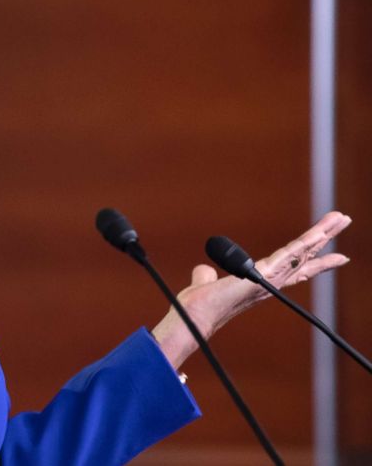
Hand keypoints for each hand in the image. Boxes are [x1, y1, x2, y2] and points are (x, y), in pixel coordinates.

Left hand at [152, 211, 351, 368]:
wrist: (192, 316)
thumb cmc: (199, 305)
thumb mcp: (206, 283)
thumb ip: (208, 275)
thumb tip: (204, 270)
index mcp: (261, 282)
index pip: (294, 268)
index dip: (314, 260)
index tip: (337, 256)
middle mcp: (271, 283)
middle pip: (304, 257)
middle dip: (325, 239)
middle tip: (343, 221)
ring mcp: (270, 280)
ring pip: (302, 253)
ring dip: (321, 235)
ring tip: (340, 219)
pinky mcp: (263, 276)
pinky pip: (288, 256)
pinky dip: (305, 244)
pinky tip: (318, 233)